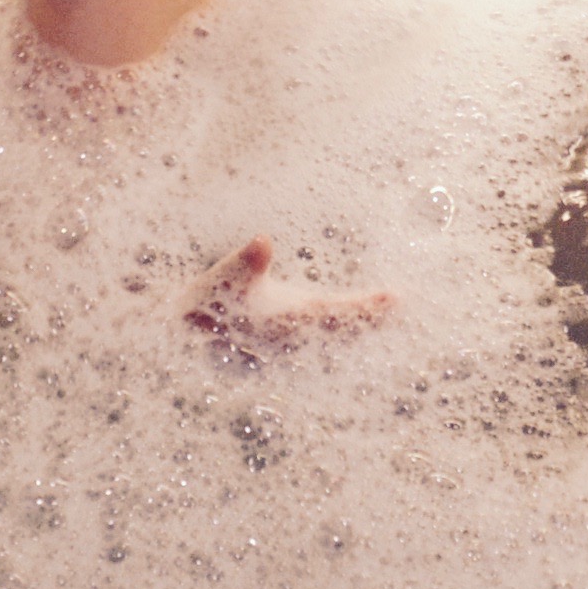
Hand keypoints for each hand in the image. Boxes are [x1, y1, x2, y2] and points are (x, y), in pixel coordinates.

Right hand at [186, 236, 392, 354]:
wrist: (185, 336)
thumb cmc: (205, 301)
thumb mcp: (222, 276)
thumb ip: (245, 260)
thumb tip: (263, 241)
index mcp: (284, 323)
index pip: (336, 313)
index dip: (368, 307)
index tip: (397, 298)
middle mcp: (292, 340)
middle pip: (343, 329)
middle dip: (370, 317)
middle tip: (402, 303)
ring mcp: (290, 346)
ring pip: (335, 338)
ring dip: (360, 325)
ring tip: (387, 311)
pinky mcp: (285, 347)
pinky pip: (324, 340)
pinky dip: (342, 330)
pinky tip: (352, 326)